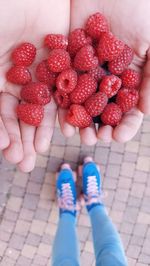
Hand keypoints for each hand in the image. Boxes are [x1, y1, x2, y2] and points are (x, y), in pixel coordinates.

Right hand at [0, 0, 69, 171]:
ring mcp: (43, 73)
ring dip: (41, 130)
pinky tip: (65, 129)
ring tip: (40, 151)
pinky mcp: (64, 63)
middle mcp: (21, 80)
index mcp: (0, 79)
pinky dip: (66, 110)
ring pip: (43, 107)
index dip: (4, 132)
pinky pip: (67, 90)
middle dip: (21, 139)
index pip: (1, 112)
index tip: (7, 152)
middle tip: (24, 163)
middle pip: (22, 115)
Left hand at [59, 0, 149, 143]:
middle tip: (94, 139)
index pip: (128, 110)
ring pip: (82, 103)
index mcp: (129, 79)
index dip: (125, 125)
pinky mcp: (69, 61)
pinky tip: (60, 114)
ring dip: (78, 120)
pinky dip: (62, 100)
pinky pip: (64, 84)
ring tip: (76, 133)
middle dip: (99, 128)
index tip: (118, 137)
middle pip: (103, 111)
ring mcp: (88, 72)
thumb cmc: (140, 10)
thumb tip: (146, 111)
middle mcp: (108, 80)